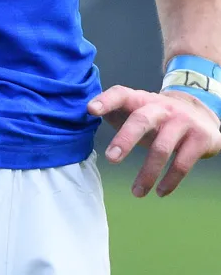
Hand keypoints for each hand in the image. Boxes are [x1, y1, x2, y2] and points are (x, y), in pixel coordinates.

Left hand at [88, 85, 220, 197]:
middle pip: (142, 120)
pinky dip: (170, 181)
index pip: (122, 94)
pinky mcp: (199, 138)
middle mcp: (162, 107)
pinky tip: (160, 192)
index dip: (106, 100)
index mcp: (142, 99)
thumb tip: (85, 117)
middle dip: (125, 138)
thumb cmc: (159, 118)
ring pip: (162, 148)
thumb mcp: (139, 111)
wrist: (202, 115)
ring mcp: (182, 122)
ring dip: (147, 173)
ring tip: (136, 193)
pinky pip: (182, 163)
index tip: (90, 110)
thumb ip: (116, 113)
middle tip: (110, 158)